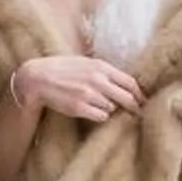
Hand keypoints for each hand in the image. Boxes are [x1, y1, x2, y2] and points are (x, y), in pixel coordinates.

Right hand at [13, 53, 144, 123]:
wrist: (37, 78)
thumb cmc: (61, 69)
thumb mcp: (85, 63)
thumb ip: (104, 72)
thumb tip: (124, 83)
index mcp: (101, 67)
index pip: (130, 82)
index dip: (140, 94)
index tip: (144, 101)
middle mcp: (97, 80)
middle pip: (127, 98)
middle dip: (135, 107)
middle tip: (138, 114)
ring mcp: (89, 95)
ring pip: (112, 108)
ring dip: (111, 110)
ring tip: (102, 108)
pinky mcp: (80, 108)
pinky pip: (101, 117)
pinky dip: (100, 116)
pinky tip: (91, 111)